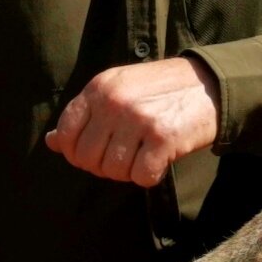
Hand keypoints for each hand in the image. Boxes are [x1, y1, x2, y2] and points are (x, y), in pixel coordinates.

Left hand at [45, 56, 220, 185]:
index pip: (65, 135)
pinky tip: (160, 160)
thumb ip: (85, 115)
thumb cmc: (160, 91)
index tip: (97, 153)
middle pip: (87, 159)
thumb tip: (51, 143)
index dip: (77, 153)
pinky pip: (141, 177)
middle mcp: (114, 101)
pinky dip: (150, 176)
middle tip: (127, 155)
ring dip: (129, 172)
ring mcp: (137, 119)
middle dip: (105, 166)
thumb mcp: (118, 90)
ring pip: (113, 171)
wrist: (210, 84)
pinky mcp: (163, 137)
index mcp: (99, 88)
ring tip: (144, 154)